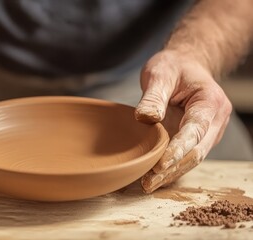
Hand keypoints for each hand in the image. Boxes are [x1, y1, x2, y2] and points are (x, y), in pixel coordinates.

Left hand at [135, 50, 231, 192]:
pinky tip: (153, 178)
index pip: (195, 131)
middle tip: (149, 181)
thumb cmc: (174, 67)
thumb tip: (145, 118)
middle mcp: (214, 122)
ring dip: (171, 174)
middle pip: (196, 152)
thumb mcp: (160, 73)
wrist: (186, 65)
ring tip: (148, 185)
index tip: (159, 164)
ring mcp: (208, 133)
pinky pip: (186, 157)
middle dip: (173, 169)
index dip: (177, 149)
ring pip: (192, 159)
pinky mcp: (196, 139)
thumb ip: (153, 96)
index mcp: (210, 103)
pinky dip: (171, 169)